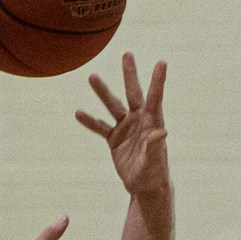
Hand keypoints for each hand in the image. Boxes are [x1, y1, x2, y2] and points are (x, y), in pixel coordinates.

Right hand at [76, 54, 169, 196]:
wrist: (144, 185)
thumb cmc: (154, 173)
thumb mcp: (154, 161)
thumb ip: (155, 146)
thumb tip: (162, 132)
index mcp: (152, 122)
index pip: (154, 98)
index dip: (158, 81)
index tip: (162, 62)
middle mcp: (139, 120)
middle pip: (133, 93)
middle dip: (129, 74)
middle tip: (127, 54)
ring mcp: (125, 127)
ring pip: (112, 106)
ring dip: (102, 92)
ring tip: (92, 76)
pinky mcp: (114, 138)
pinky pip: (100, 127)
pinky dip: (89, 121)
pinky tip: (78, 113)